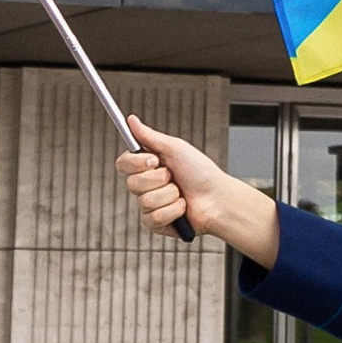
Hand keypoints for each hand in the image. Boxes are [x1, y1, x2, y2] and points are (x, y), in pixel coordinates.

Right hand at [119, 121, 280, 260]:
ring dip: (169, 195)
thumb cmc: (201, 172)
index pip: (123, 163)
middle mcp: (145, 185)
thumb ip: (149, 136)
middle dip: (159, 179)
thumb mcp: (175, 148)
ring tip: (182, 194)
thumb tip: (131, 120)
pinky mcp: (156, 223)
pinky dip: (173, 211)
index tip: (154, 160)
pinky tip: (183, 209)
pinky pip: (153, 217)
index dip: (136, 163)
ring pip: (145, 201)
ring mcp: (149, 205)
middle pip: (132, 183)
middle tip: (174, 177)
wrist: (218, 198)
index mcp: (146, 166)